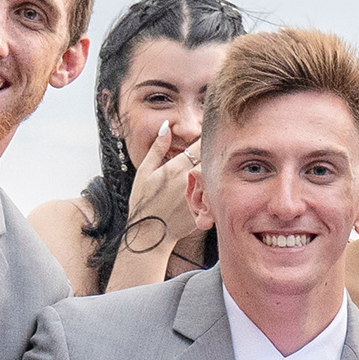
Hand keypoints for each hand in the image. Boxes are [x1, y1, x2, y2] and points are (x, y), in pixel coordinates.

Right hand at [125, 126, 205, 261]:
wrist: (150, 234)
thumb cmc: (143, 202)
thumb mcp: (144, 172)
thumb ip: (157, 148)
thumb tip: (166, 125)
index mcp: (177, 168)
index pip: (200, 144)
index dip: (204, 137)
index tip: (203, 135)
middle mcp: (192, 181)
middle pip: (211, 159)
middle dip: (210, 154)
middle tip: (205, 155)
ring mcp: (201, 195)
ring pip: (215, 175)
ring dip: (212, 171)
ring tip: (202, 174)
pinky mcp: (206, 208)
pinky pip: (215, 193)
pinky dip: (213, 188)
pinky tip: (205, 190)